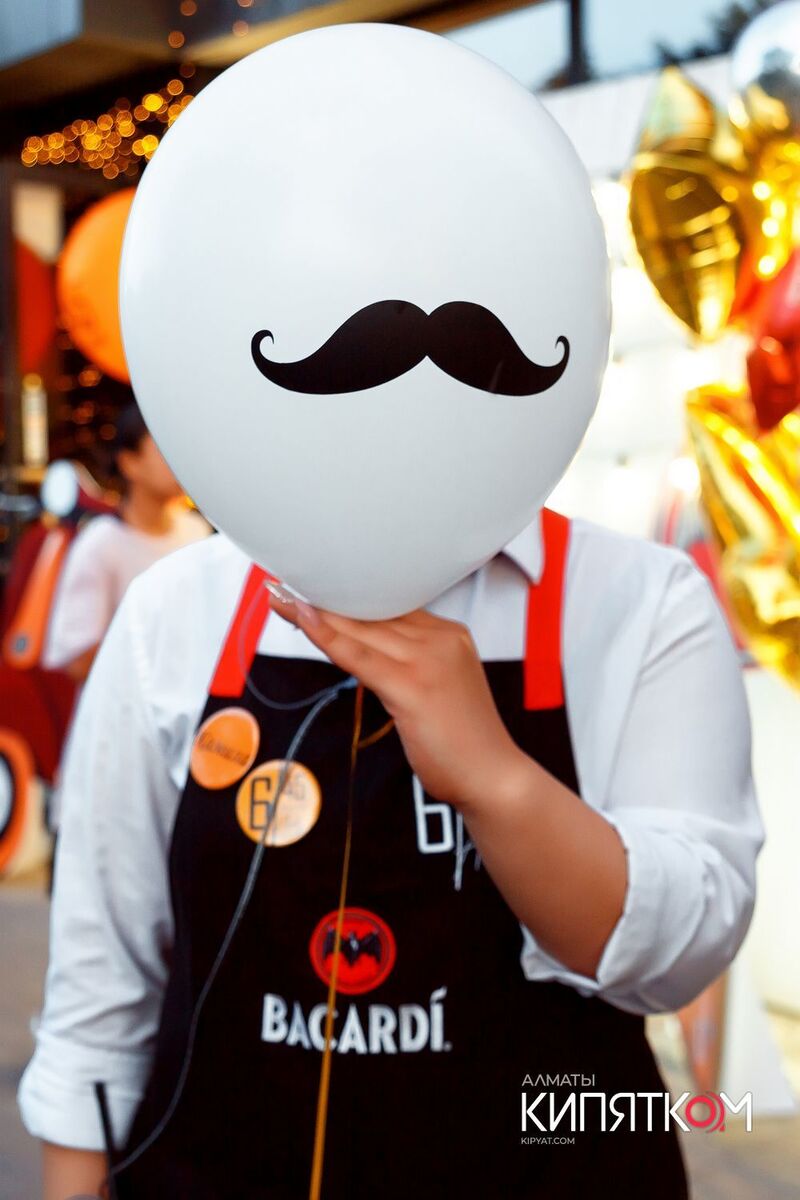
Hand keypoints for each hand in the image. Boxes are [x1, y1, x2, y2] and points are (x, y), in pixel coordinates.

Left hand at [266, 586, 528, 810]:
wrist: (493, 778)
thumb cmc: (464, 743)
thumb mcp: (440, 687)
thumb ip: (409, 663)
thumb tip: (366, 653)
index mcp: (450, 635)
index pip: (390, 607)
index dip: (349, 598)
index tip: (315, 590)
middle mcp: (441, 639)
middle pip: (372, 612)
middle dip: (325, 599)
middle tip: (283, 584)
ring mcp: (428, 660)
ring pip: (361, 628)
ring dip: (315, 611)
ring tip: (280, 597)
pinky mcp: (413, 686)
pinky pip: (359, 655)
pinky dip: (327, 636)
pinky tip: (303, 618)